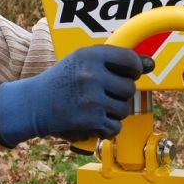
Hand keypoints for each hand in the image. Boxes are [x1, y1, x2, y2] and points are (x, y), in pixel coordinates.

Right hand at [0, 45, 153, 146]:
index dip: (133, 70)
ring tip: (94, 107)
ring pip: (124, 109)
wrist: (32, 105)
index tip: (126, 74)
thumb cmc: (62, 81)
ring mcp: (91, 98)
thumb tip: (151, 64)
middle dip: (119, 94)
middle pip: (130, 87)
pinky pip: (115, 127)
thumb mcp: (83, 62)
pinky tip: (92, 121)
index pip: (130, 60)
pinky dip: (106, 128)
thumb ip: (116, 62)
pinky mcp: (90, 120)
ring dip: (114, 112)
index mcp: (90, 55)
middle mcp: (91, 74)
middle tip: (100, 94)